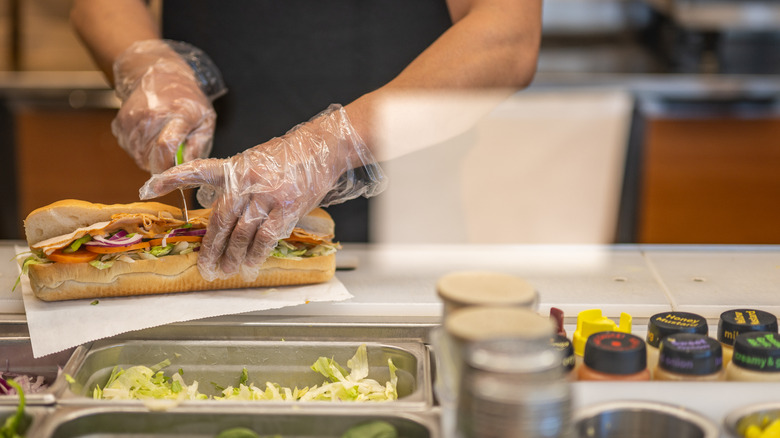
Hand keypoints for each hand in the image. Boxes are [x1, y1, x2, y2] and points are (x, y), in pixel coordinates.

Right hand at [112, 40, 221, 173]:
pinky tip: (150, 135)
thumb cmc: (186, 98)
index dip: (168, 167)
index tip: (173, 175)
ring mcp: (132, 120)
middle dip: (163, 165)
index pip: (166, 146)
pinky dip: (140, 149)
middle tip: (173, 155)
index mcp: (177, 114)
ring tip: (162, 140)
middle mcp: (150, 116)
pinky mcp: (120, 124)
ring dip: (151, 158)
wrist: (156, 73)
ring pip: (139, 157)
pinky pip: (130, 150)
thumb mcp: (205, 119)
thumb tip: (188, 169)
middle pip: (151, 158)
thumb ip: (199, 145)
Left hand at [139, 104, 384, 280]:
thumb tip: (221, 213)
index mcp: (234, 167)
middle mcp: (246, 180)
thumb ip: (235, 184)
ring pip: (242, 233)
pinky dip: (257, 254)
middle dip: (210, 248)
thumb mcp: (254, 161)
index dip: (171, 178)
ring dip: (233, 256)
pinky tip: (251, 266)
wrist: (321, 147)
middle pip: (221, 220)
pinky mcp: (288, 206)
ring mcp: (267, 194)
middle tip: (205, 268)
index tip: (148, 187)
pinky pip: (267, 237)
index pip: (196, 170)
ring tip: (228, 271)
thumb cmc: (287, 157)